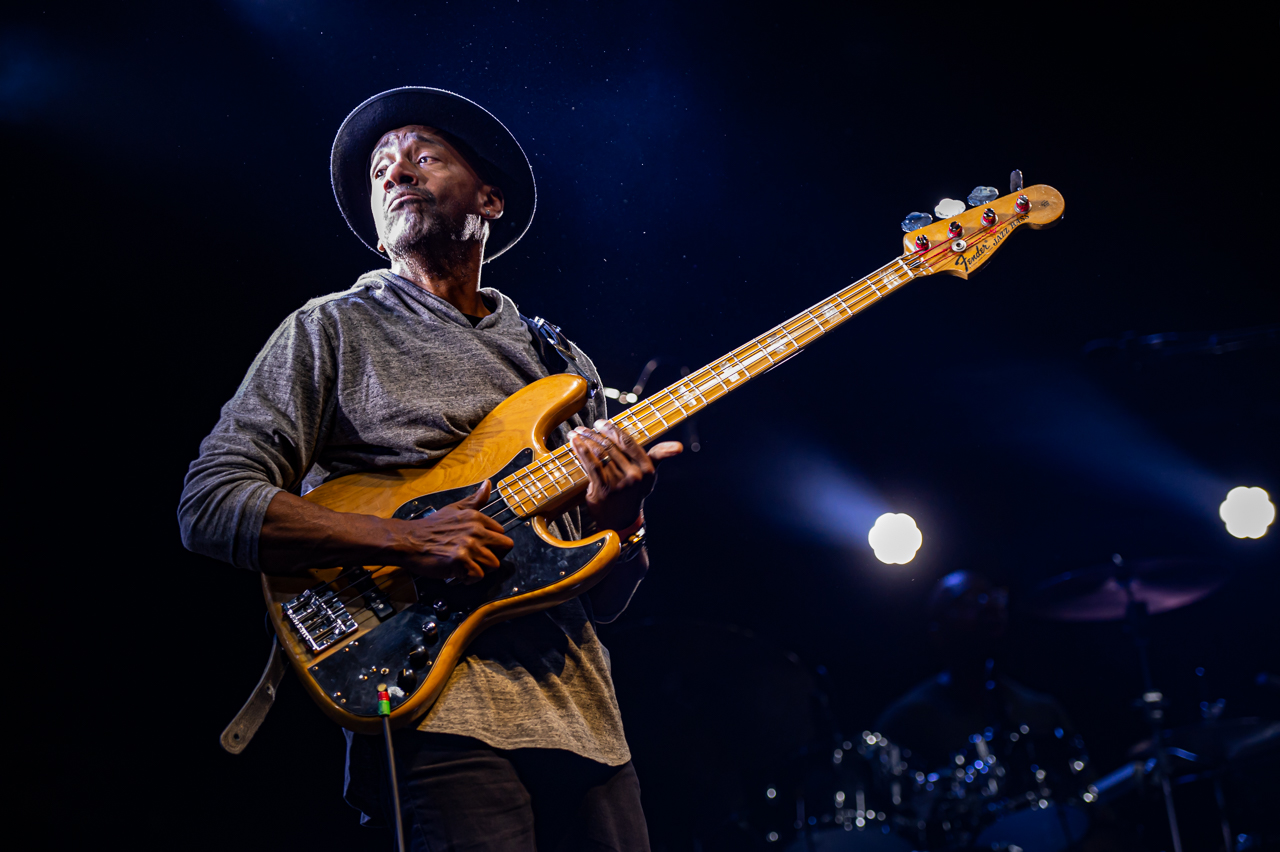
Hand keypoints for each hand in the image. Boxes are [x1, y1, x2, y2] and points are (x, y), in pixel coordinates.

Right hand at [384, 481, 513, 581]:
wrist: (408, 541)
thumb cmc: (430, 527)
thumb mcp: (455, 509)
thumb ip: (475, 500)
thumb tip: (488, 484)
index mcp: (476, 517)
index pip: (501, 533)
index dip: (493, 543)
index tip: (481, 547)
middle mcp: (476, 530)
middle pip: (505, 547)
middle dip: (494, 556)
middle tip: (479, 559)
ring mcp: (468, 546)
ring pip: (494, 564)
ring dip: (481, 569)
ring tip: (467, 567)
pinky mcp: (460, 561)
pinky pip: (477, 576)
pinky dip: (469, 579)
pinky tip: (458, 574)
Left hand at [570, 419, 681, 531]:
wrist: (621, 522)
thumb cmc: (633, 494)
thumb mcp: (650, 476)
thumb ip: (659, 456)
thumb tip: (679, 447)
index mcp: (647, 469)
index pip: (628, 442)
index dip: (613, 430)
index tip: (601, 423)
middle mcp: (635, 475)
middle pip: (612, 446)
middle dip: (595, 434)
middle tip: (584, 428)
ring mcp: (619, 483)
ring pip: (600, 454)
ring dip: (586, 441)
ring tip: (576, 434)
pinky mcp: (604, 489)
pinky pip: (592, 465)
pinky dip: (581, 451)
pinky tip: (574, 443)